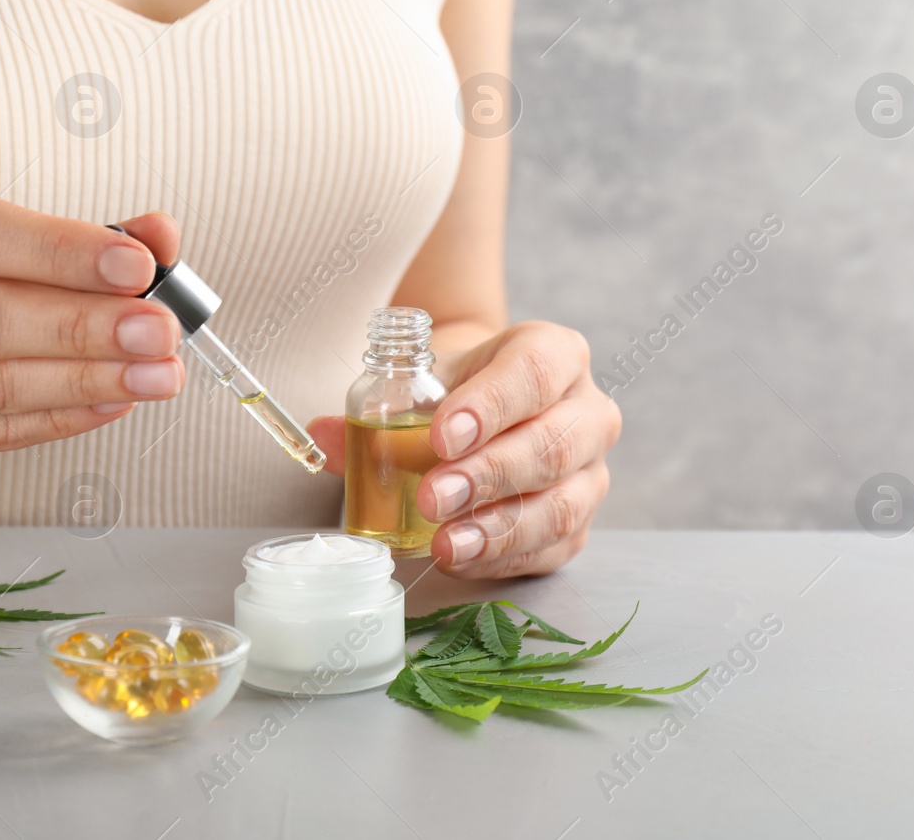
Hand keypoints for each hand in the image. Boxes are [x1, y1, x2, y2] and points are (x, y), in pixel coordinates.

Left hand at [311, 321, 619, 578]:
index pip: (534, 372)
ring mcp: (590, 472)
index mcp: (555, 355)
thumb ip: (375, 408)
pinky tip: (461, 557)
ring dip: (498, 527)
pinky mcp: (579, 522)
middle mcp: (587, 411)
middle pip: (552, 444)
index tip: (441, 436)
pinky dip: (503, 557)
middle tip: (434, 496)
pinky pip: (551, 547)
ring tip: (444, 542)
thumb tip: (323, 434)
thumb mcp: (423, 383)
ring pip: (559, 504)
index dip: (490, 405)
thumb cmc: (459, 392)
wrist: (488, 414)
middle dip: (489, 475)